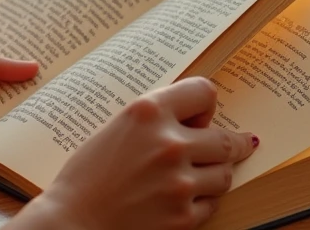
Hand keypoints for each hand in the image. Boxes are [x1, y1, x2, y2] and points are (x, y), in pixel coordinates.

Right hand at [13, 78, 257, 229]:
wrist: (71, 222)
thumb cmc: (87, 175)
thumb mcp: (119, 127)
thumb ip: (158, 119)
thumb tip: (199, 121)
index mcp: (149, 112)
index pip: (204, 92)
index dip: (206, 105)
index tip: (204, 116)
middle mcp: (168, 144)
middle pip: (224, 138)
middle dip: (231, 143)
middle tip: (239, 144)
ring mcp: (178, 182)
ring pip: (224, 173)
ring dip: (216, 174)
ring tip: (202, 175)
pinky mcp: (181, 217)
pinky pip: (211, 204)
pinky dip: (201, 202)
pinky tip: (183, 199)